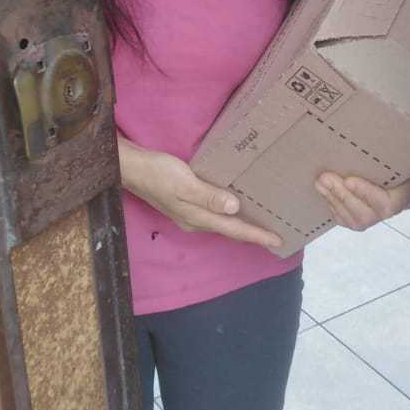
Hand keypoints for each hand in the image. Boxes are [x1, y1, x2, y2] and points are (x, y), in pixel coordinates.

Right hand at [118, 139, 282, 250]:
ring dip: (242, 227)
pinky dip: (229, 216)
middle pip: (230, 231)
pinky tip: (235, 209)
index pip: (234, 229)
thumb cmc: (158, 173)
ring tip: (261, 227)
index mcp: (197, 218)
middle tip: (275, 237)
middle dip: (253, 235)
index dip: (257, 235)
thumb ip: (209, 196)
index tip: (278, 241)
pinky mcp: (186, 205)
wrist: (131, 169)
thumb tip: (234, 208)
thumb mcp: (185, 183)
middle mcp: (195, 221)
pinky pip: (214, 216)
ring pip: (222, 224)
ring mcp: (189, 214)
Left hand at [314, 162, 409, 231]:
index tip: (349, 180)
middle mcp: (394, 208)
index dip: (368, 194)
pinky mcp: (364, 213)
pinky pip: (347, 220)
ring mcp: (378, 213)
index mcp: (409, 194)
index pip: (389, 204)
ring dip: (335, 201)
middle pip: (368, 215)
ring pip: (355, 220)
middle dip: (344, 197)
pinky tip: (324, 192)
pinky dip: (334, 208)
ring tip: (320, 182)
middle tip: (326, 178)